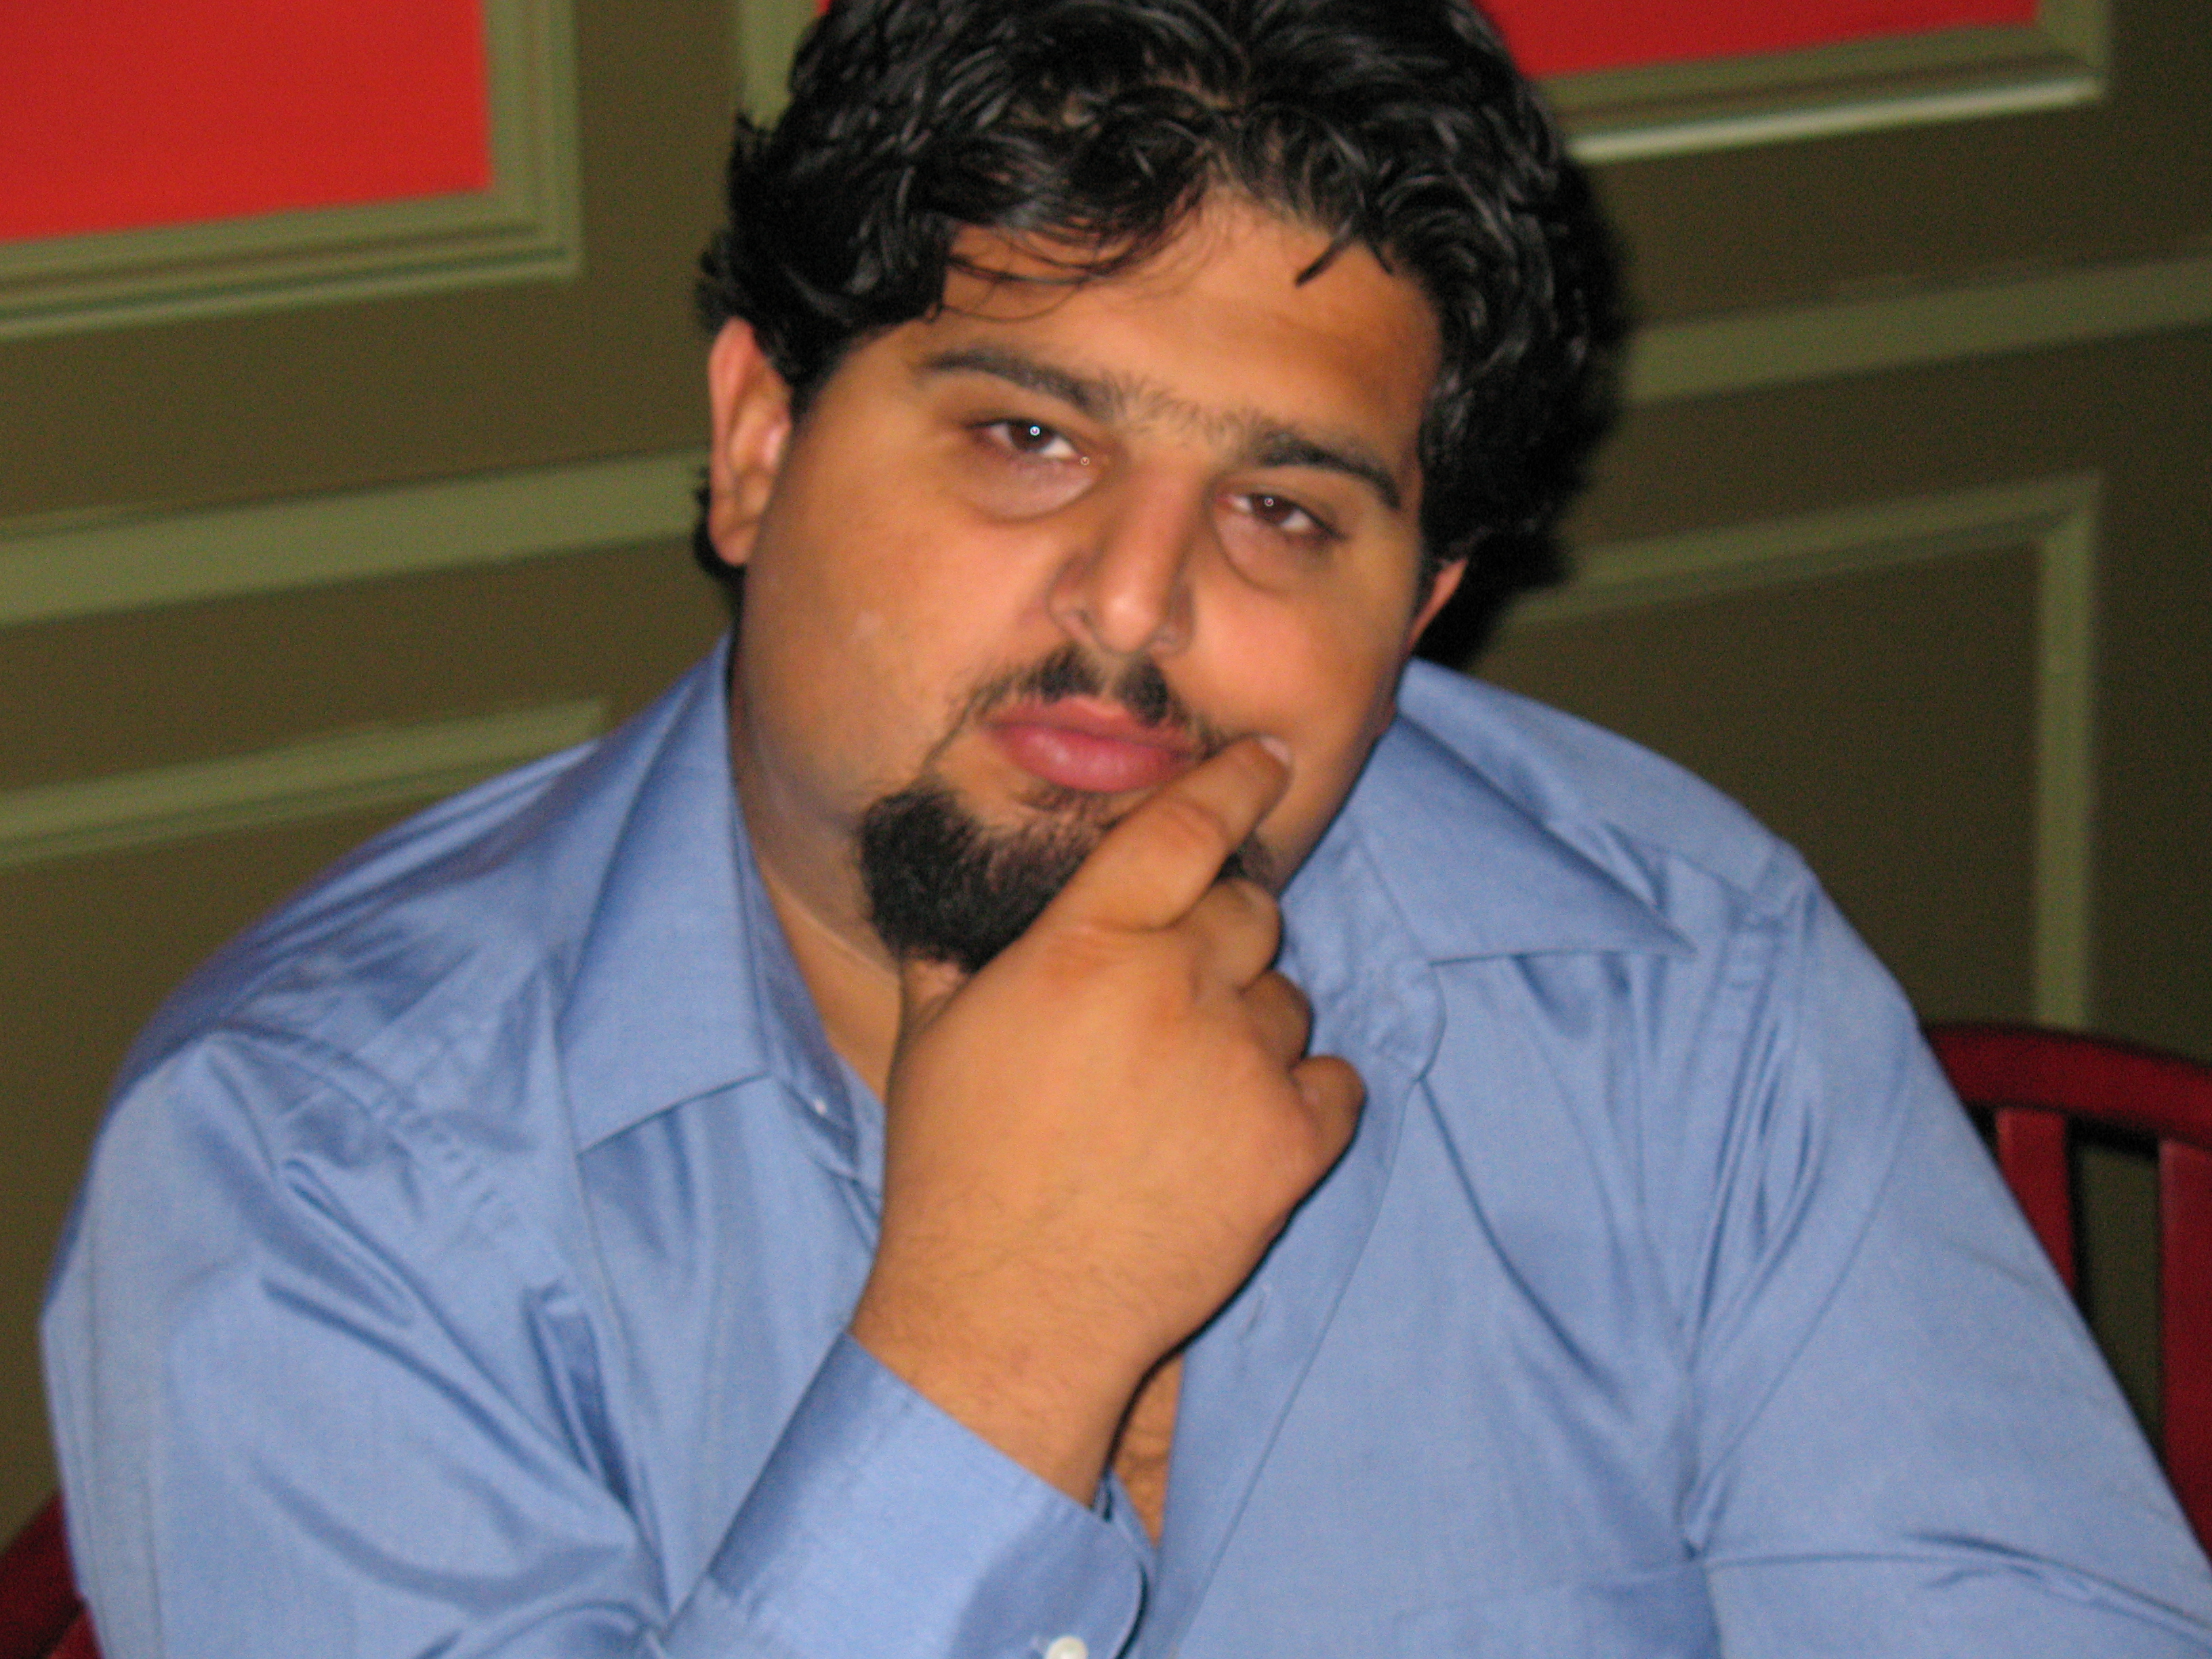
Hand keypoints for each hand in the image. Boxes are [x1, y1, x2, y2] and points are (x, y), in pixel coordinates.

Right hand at [847, 737, 1363, 1500]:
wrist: (1008, 1316)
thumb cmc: (956, 1173)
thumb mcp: (931, 1038)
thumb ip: (954, 951)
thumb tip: (954, 901)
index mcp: (1084, 944)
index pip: (1185, 827)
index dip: (1235, 782)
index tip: (1266, 759)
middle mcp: (1172, 987)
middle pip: (1250, 909)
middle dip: (1223, 934)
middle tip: (1178, 994)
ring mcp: (1240, 1067)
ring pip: (1289, 999)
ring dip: (1252, 1025)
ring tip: (1188, 1087)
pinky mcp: (1289, 1147)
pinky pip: (1336, 1081)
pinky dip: (1303, 1095)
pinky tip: (1243, 1124)